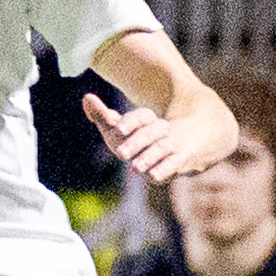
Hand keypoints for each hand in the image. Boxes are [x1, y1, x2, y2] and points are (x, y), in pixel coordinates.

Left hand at [82, 90, 229, 184]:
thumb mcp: (123, 129)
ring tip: (135, 167)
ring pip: (163, 148)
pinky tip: (153, 177)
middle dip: (136, 142)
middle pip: (152, 132)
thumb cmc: (144, 139)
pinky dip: (164, 170)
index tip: (118, 128)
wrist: (189, 144)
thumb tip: (87, 98)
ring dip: (149, 157)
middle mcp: (162, 130)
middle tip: (121, 154)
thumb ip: (104, 116)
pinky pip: (173, 165)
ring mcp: (172, 145)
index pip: (142, 116)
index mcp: (148, 120)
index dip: (130, 121)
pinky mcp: (180, 162)